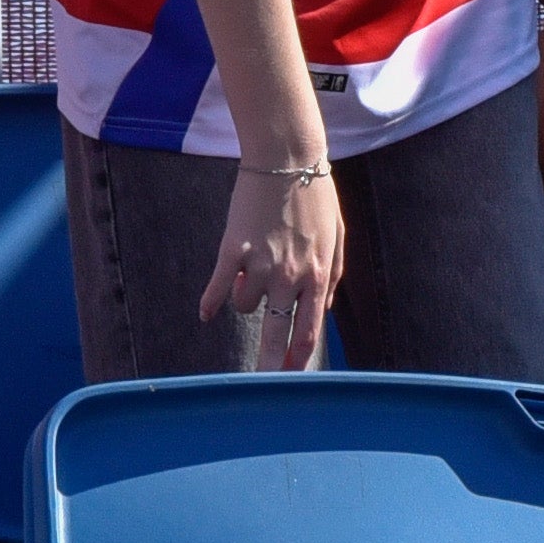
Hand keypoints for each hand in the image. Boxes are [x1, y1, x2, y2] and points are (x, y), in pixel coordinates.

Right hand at [200, 164, 344, 371]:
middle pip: (277, 335)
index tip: (290, 382)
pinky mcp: (233, 248)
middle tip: (261, 386)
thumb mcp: (337, 237)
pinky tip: (206, 313)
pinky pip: (218, 287)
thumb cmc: (316, 195)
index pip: (309, 334)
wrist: (287, 156)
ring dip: (245, 297)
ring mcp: (260, 263)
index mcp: (319, 276)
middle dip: (269, 366)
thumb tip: (324, 310)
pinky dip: (211, 302)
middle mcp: (290, 276)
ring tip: (250, 272)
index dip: (298, 363)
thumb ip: (333, 277)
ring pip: (244, 306)